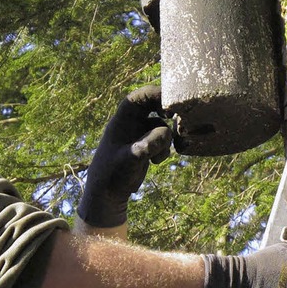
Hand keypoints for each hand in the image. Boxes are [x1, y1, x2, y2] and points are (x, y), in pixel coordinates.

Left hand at [77, 86, 171, 227]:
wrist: (108, 192)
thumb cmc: (112, 174)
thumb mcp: (131, 159)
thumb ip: (148, 145)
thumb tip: (166, 132)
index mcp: (121, 121)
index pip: (137, 98)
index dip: (154, 94)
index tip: (169, 103)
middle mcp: (130, 124)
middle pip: (153, 106)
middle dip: (166, 112)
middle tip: (178, 117)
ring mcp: (139, 135)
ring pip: (162, 126)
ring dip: (165, 139)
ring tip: (156, 157)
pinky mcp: (146, 146)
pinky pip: (163, 141)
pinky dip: (164, 149)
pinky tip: (155, 162)